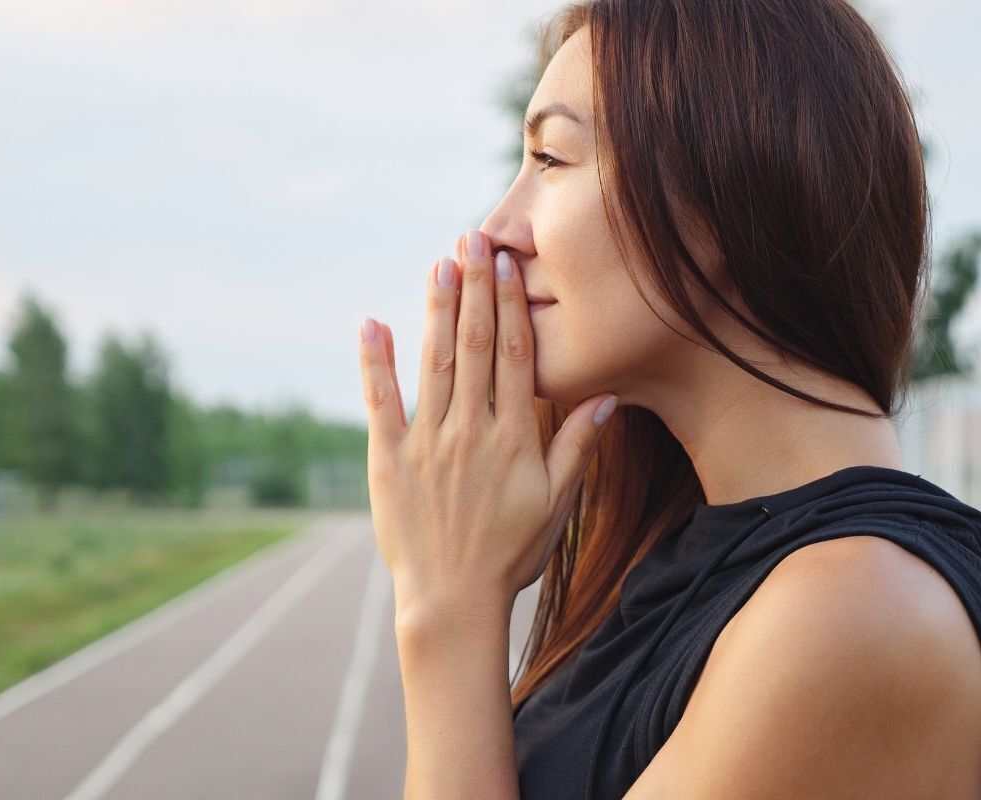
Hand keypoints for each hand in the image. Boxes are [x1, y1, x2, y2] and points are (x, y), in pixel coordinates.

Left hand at [358, 228, 618, 620]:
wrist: (453, 599)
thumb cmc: (511, 553)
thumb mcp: (556, 504)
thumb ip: (578, 446)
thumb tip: (606, 396)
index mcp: (513, 437)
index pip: (513, 356)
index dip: (509, 305)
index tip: (506, 263)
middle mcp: (470, 430)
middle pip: (474, 346)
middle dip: (474, 288)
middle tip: (472, 239)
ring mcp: (427, 443)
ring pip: (434, 363)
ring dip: (437, 310)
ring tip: (439, 263)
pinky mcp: (389, 459)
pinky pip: (381, 402)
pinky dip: (376, 361)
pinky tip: (373, 322)